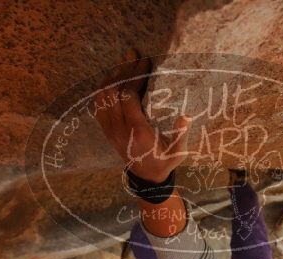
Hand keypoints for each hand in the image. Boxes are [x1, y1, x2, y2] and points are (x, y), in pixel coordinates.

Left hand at [93, 48, 190, 182]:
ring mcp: (110, 130)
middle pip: (114, 92)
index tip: (145, 62)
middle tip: (133, 54)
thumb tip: (185, 117)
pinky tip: (113, 78)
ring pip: (103, 97)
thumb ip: (180, 136)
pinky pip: (98, 105)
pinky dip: (103, 89)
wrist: (146, 179)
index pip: (128, 98)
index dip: (134, 77)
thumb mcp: (177, 153)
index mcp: (138, 132)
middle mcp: (120, 129)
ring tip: (124, 63)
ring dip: (112, 77)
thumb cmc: (164, 163)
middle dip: (123, 70)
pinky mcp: (106, 130)